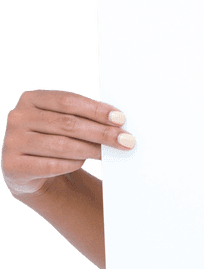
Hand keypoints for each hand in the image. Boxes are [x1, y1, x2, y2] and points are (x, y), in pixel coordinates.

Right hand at [1, 89, 134, 197]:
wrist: (26, 170)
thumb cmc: (52, 138)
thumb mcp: (62, 121)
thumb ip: (82, 116)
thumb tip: (118, 121)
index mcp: (30, 98)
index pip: (68, 101)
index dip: (96, 110)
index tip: (120, 119)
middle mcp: (18, 117)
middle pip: (68, 123)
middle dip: (101, 133)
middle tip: (126, 140)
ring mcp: (12, 142)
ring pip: (61, 145)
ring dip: (90, 149)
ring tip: (108, 153)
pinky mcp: (13, 166)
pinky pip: (51, 165)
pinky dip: (72, 163)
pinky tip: (83, 162)